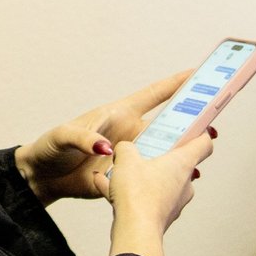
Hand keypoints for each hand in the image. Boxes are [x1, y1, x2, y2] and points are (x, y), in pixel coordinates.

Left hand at [13, 70, 194, 204]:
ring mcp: (131, 155)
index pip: (154, 95)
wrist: (43, 177)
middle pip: (168, 125)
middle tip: (213, 126)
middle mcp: (130, 133)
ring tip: (201, 158)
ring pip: (165, 152)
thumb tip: (107, 147)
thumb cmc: (51, 147)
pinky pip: (152, 176)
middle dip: (192, 122)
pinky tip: (182, 182)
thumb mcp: (64, 136)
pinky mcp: (128, 177)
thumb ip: (84, 138)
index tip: (200, 73)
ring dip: (184, 154)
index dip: (177, 83)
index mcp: (118, 114)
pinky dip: (168, 179)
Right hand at [104, 131, 213, 255]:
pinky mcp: (162, 216)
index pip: (204, 144)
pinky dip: (132, 194)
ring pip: (160, 182)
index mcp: (182, 163)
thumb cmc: (138, 195)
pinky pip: (147, 199)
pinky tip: (107, 188)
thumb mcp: (126, 158)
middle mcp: (184, 183)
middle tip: (146, 149)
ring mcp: (175, 202)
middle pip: (180, 164)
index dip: (201, 132)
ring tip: (119, 172)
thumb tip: (125, 149)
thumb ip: (126, 148)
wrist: (135, 231)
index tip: (197, 127)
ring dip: (143, 176)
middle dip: (162, 156)